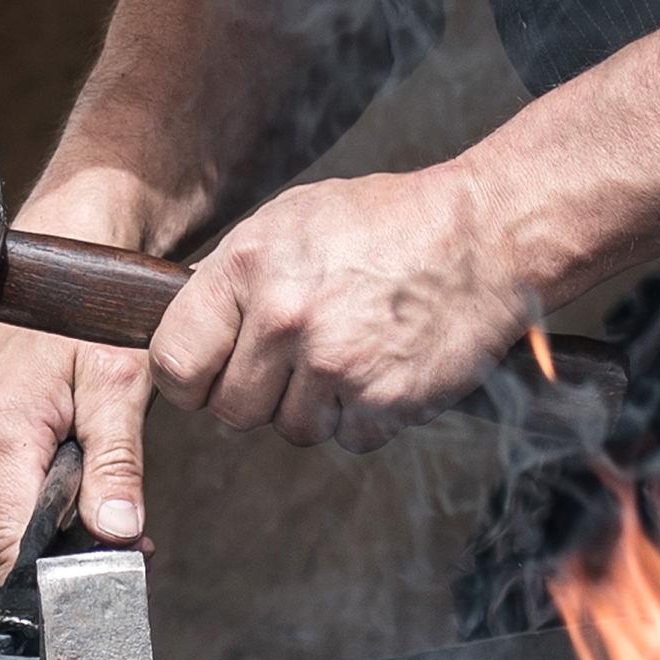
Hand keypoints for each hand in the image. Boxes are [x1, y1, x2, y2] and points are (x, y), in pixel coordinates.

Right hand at [0, 322, 151, 590]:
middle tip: (131, 555)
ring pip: (4, 534)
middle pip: (3, 552)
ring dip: (60, 543)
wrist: (57, 265)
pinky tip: (94, 504)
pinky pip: (6, 507)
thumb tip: (117, 532)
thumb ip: (118, 463)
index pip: (8, 551)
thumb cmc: (86, 315)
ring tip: (121, 525)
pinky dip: (48, 518)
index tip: (112, 580)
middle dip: (65, 565)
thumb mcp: (119, 384)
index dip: (58, 579)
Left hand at [149, 164, 526, 452]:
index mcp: (249, 267)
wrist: (484, 236)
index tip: (206, 382)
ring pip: (291, 430)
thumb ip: (236, 278)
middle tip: (292, 368)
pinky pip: (348, 438)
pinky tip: (383, 369)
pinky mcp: (383, 402)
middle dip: (257, 398)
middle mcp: (285, 318)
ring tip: (348, 358)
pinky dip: (365, 417)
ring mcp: (335, 364)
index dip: (188, 382)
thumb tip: (191, 332)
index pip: (176, 362)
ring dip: (314, 409)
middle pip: (231, 411)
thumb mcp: (292, 221)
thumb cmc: (389, 224)